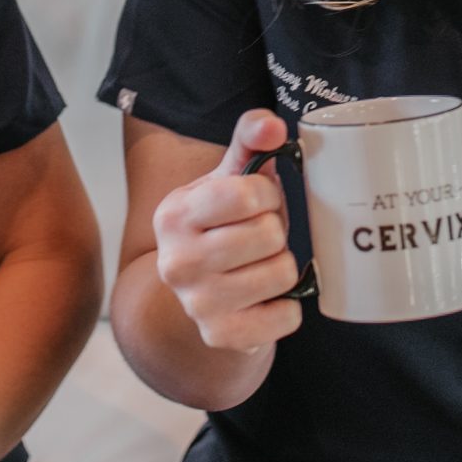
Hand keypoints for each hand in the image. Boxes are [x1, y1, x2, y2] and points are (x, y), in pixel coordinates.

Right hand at [151, 109, 303, 351]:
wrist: (198, 295)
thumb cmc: (220, 226)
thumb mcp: (227, 178)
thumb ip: (249, 140)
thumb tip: (273, 126)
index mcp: (175, 214)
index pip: (247, 194)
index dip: (266, 195)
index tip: (256, 202)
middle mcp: (176, 261)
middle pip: (268, 235)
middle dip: (274, 232)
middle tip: (257, 238)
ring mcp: (196, 303)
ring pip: (282, 273)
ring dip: (282, 266)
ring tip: (259, 265)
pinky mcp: (221, 336)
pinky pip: (287, 317)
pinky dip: (286, 306)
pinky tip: (265, 298)